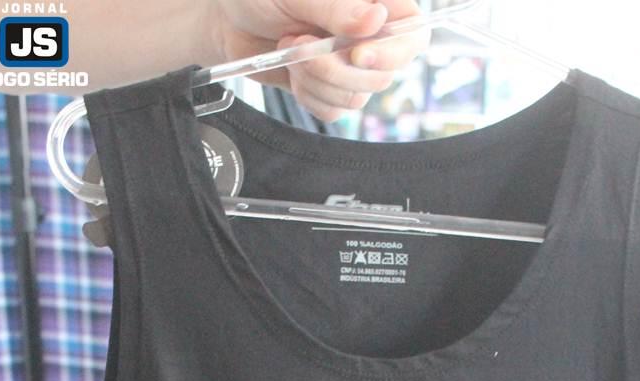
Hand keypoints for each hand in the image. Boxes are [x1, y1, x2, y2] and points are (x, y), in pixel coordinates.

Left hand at [208, 0, 430, 121]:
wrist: (227, 19)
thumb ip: (335, 7)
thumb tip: (375, 20)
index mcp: (374, 1)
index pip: (412, 32)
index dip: (392, 51)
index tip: (357, 55)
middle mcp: (368, 35)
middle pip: (383, 74)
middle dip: (338, 69)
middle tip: (301, 44)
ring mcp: (350, 65)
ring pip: (357, 96)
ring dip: (318, 80)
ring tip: (290, 49)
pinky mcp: (330, 89)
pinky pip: (335, 110)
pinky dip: (310, 96)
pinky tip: (293, 72)